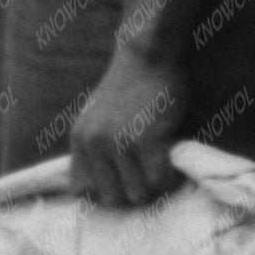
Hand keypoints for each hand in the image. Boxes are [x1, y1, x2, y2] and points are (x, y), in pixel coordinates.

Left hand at [68, 39, 186, 209]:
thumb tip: (101, 191)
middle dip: (134, 194)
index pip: (81, 191)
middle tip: (151, 178)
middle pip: (111, 199)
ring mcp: (119, 142)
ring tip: (164, 169)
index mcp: (80, 139)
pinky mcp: (147, 139)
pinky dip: (171, 179)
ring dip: (155, 188)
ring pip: (137, 194)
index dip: (105, 194)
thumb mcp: (97, 118)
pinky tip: (174, 163)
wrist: (147, 56)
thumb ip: (96, 148)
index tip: (125, 184)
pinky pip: (159, 180)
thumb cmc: (129, 88)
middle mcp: (94, 143)